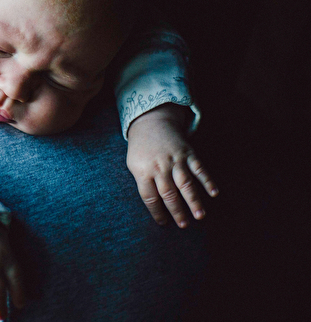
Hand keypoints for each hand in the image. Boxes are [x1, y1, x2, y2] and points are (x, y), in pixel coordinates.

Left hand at [127, 104, 218, 227]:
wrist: (151, 123)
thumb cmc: (141, 149)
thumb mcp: (134, 165)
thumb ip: (143, 183)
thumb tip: (156, 206)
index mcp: (143, 172)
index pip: (149, 197)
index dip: (157, 212)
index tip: (164, 223)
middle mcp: (159, 167)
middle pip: (169, 193)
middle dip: (177, 211)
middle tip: (184, 225)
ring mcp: (175, 160)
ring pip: (185, 183)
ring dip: (193, 200)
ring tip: (200, 216)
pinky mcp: (188, 153)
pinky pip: (199, 168)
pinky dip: (207, 180)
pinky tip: (214, 193)